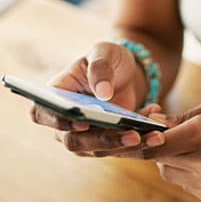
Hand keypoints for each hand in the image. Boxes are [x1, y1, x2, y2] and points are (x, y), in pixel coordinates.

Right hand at [29, 42, 165, 155]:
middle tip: (133, 134)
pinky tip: (158, 124)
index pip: (42, 114)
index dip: (58, 121)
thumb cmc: (107, 59)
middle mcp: (64, 123)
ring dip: (128, 144)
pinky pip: (122, 148)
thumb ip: (100, 67)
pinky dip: (142, 139)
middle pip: (74, 141)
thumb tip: (102, 94)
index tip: (81, 121)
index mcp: (55, 96)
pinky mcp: (107, 144)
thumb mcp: (104, 51)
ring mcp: (85, 137)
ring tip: (155, 133)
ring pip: (101, 150)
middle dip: (104, 140)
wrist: (126, 72)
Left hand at [112, 95, 200, 201]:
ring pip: (174, 176)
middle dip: (160, 148)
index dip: (140, 139)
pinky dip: (195, 175)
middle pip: (160, 161)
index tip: (134, 134)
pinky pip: (194, 188)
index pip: (153, 144)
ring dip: (177, 162)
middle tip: (173, 134)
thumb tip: (158, 127)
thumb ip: (186, 117)